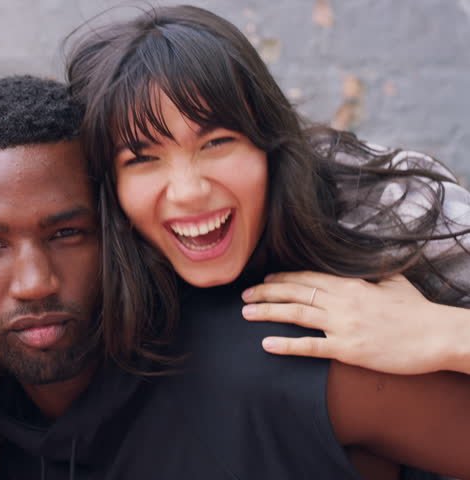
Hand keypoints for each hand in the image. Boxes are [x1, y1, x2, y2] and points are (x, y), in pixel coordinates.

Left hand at [241, 271, 459, 374]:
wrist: (438, 336)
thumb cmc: (418, 311)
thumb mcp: (392, 282)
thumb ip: (370, 273)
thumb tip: (363, 262)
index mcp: (350, 284)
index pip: (306, 278)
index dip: (282, 278)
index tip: (264, 279)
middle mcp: (342, 301)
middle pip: (294, 293)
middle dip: (265, 292)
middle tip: (244, 295)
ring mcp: (344, 325)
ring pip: (295, 314)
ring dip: (267, 312)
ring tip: (246, 312)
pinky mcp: (348, 349)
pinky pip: (311, 346)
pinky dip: (286, 344)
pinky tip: (266, 344)